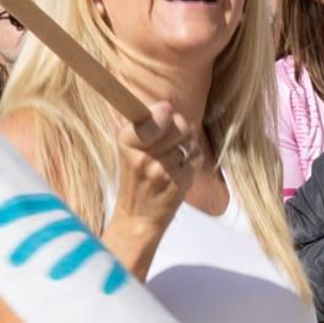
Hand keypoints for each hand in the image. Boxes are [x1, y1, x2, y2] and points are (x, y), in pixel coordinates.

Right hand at [111, 101, 199, 237]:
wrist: (138, 216)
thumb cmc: (137, 179)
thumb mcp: (131, 151)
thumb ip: (147, 128)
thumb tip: (167, 106)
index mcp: (126, 142)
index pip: (151, 116)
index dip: (163, 112)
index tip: (166, 111)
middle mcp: (142, 155)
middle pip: (178, 125)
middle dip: (181, 127)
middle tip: (173, 139)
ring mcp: (161, 169)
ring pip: (189, 141)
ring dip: (188, 145)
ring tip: (174, 157)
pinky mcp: (178, 180)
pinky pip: (197, 157)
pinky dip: (193, 160)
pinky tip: (181, 168)